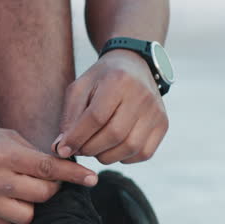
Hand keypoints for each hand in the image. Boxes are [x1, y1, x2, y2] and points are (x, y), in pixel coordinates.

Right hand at [0, 119, 97, 223]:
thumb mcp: (1, 135)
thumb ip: (30, 153)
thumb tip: (60, 170)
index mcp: (3, 154)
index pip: (49, 169)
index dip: (74, 175)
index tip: (92, 179)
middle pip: (43, 195)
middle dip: (49, 188)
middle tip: (40, 180)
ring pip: (27, 215)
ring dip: (28, 204)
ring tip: (14, 190)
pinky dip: (6, 213)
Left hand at [54, 49, 168, 165]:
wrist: (134, 65)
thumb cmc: (101, 79)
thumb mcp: (80, 88)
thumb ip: (69, 117)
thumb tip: (61, 149)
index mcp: (118, 81)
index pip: (96, 117)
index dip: (77, 137)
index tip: (63, 149)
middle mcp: (142, 96)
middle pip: (114, 135)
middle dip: (90, 148)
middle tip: (79, 149)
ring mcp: (156, 111)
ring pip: (130, 147)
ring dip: (106, 155)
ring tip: (94, 147)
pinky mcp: (163, 124)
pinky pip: (144, 153)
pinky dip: (124, 157)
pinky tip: (113, 148)